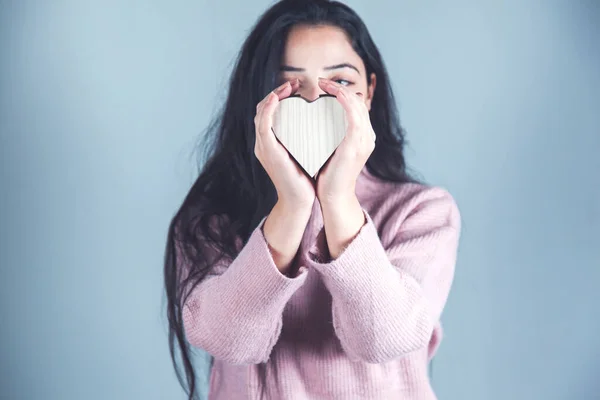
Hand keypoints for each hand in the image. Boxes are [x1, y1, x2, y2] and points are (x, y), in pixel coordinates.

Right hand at [254, 79, 315, 207]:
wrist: (300, 201)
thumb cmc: (305, 179)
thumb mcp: (305, 153)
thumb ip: (306, 138)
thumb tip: (321, 123)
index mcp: (271, 142)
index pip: (270, 112)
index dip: (280, 96)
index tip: (297, 87)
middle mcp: (264, 143)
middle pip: (263, 109)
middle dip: (277, 92)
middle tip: (294, 83)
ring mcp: (264, 147)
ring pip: (261, 113)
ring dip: (273, 96)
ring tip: (288, 87)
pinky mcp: (269, 151)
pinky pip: (263, 125)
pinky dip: (269, 110)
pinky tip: (278, 99)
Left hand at [315, 78, 375, 204]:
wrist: (333, 196)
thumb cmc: (328, 175)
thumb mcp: (331, 150)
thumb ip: (330, 135)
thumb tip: (318, 122)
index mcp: (363, 137)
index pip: (357, 107)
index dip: (343, 93)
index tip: (324, 87)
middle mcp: (367, 137)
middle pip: (359, 103)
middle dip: (341, 88)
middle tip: (321, 82)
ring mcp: (363, 141)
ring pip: (357, 106)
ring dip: (341, 91)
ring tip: (324, 84)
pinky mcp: (355, 146)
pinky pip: (354, 118)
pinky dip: (345, 103)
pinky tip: (335, 95)